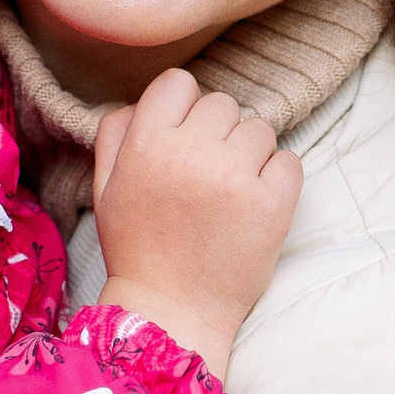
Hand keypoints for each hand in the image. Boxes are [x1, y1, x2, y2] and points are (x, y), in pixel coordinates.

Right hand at [94, 68, 298, 379]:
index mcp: (147, 144)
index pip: (179, 83)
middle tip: (206, 174)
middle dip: (217, 133)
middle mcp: (191, 153)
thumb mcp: (105, 188)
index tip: (183, 137)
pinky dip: (278, 177)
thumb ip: (116, 134)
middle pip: (222, 103)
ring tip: (230, 191)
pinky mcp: (273, 204)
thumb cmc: (138, 248)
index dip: (182, 107)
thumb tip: (143, 101)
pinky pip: (289, 160)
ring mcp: (236, 178)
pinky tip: (256, 202)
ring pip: (259, 128)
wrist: (174, 310)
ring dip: (249, 154)